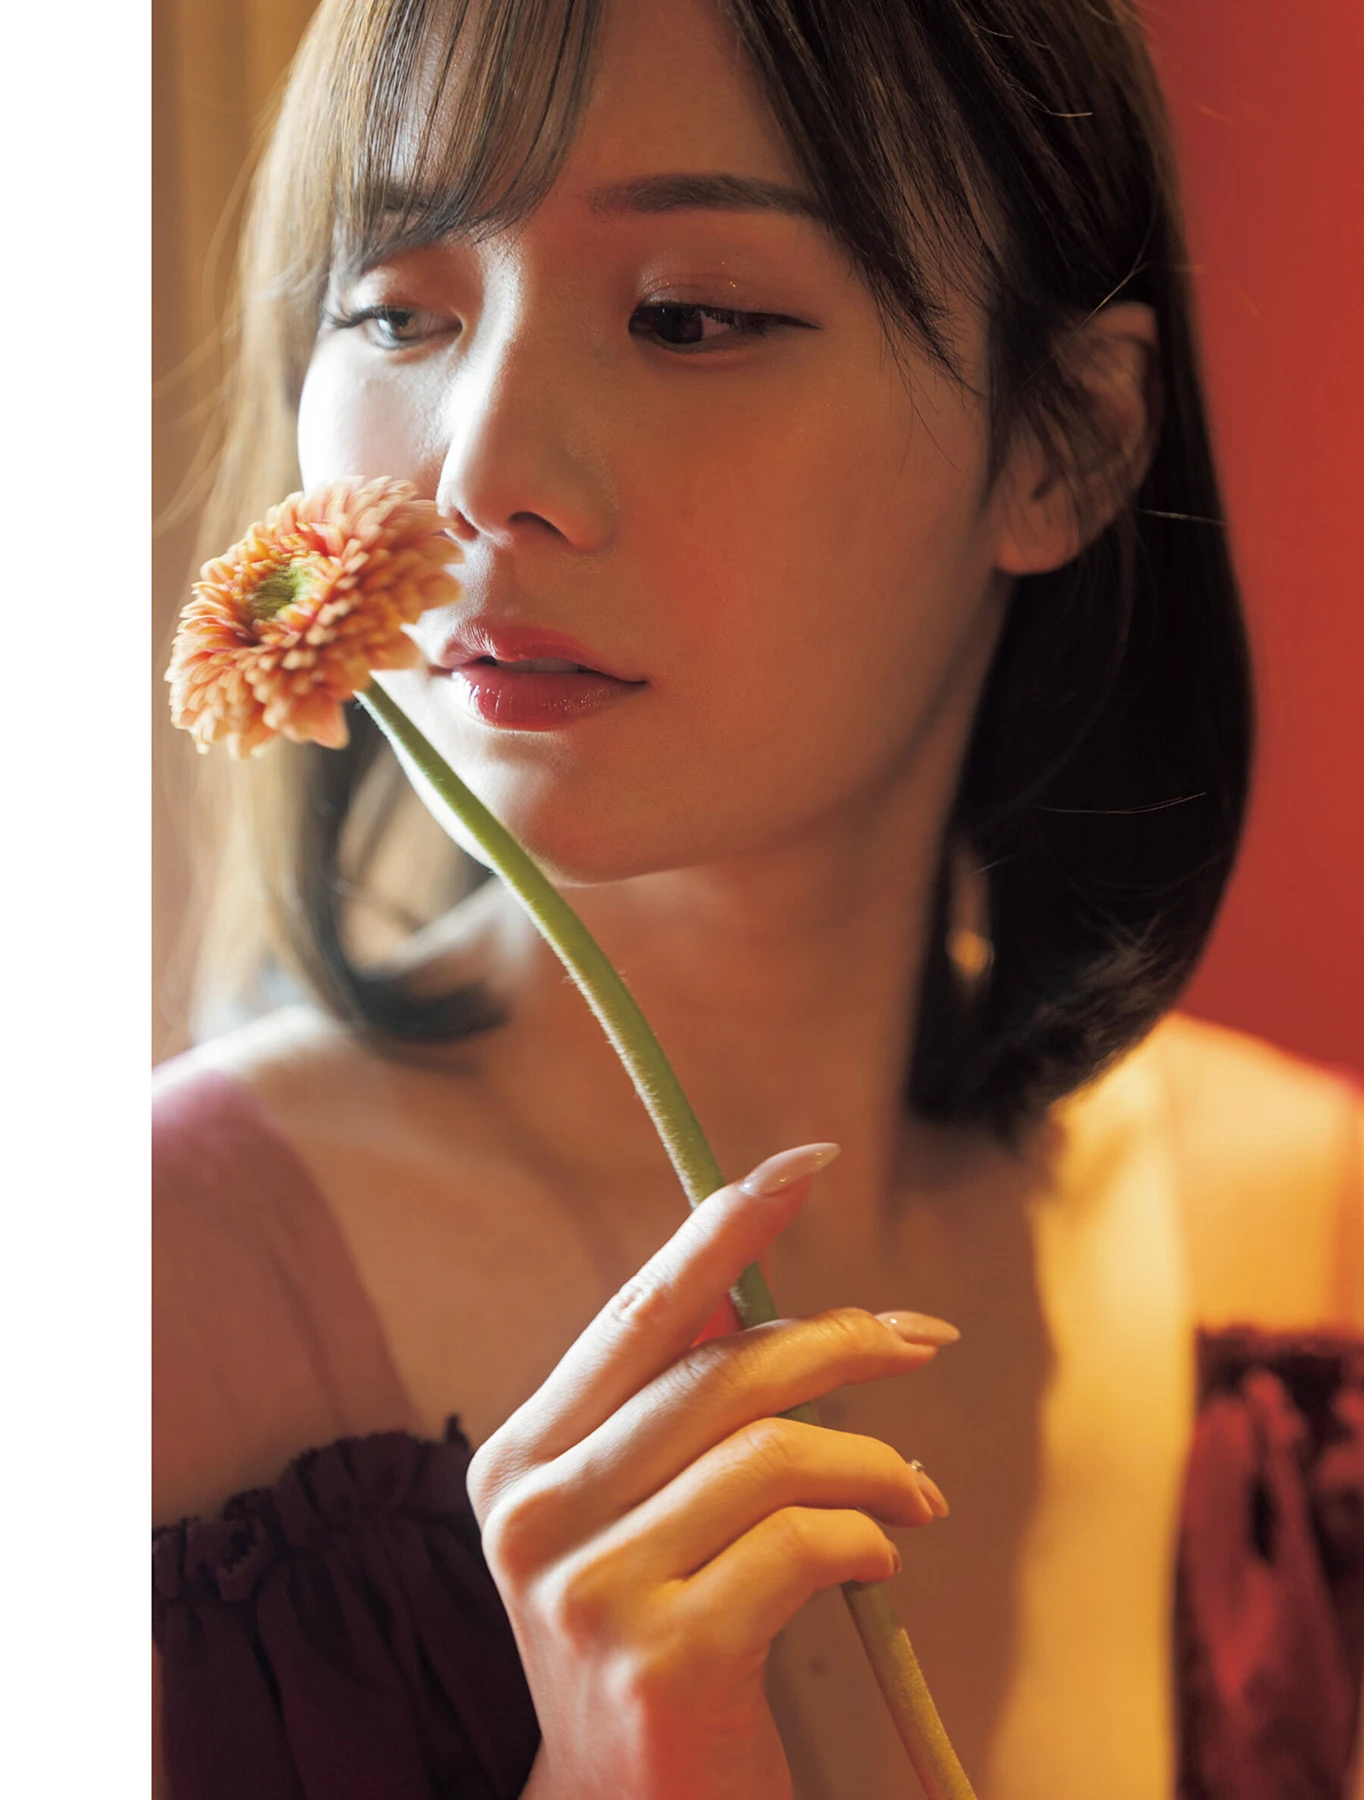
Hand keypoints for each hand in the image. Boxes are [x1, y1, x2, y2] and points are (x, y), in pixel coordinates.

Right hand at [465, 1143, 955, 1799]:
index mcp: (520, 1459)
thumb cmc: (648, 1635)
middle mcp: (534, 1514)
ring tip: (915, 1492)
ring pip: (773, 1453)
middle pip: (721, 1372)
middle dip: (841, 1340)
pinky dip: (869, 1533)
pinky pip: (805, 1543)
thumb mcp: (631, 1513)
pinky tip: (883, 1552)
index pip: (639, 1315)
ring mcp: (591, 1589)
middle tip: (920, 1341)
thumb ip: (676, 1407)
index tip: (805, 1165)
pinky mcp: (666, 1658)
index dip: (726, 1228)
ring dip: (875, 1460)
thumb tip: (765, 1293)